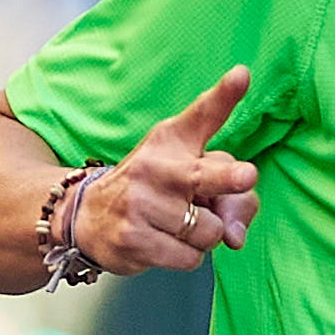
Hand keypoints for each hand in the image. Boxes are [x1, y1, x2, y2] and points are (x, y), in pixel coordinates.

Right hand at [74, 70, 261, 275]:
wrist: (88, 216)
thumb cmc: (153, 189)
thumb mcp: (186, 168)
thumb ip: (227, 190)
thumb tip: (236, 235)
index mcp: (172, 140)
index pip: (202, 114)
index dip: (225, 96)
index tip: (242, 76)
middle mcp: (156, 166)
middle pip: (206, 175)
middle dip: (230, 178)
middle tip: (247, 176)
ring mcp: (141, 203)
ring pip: (209, 231)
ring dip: (205, 236)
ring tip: (179, 225)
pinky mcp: (135, 239)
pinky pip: (191, 258)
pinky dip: (188, 256)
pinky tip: (166, 243)